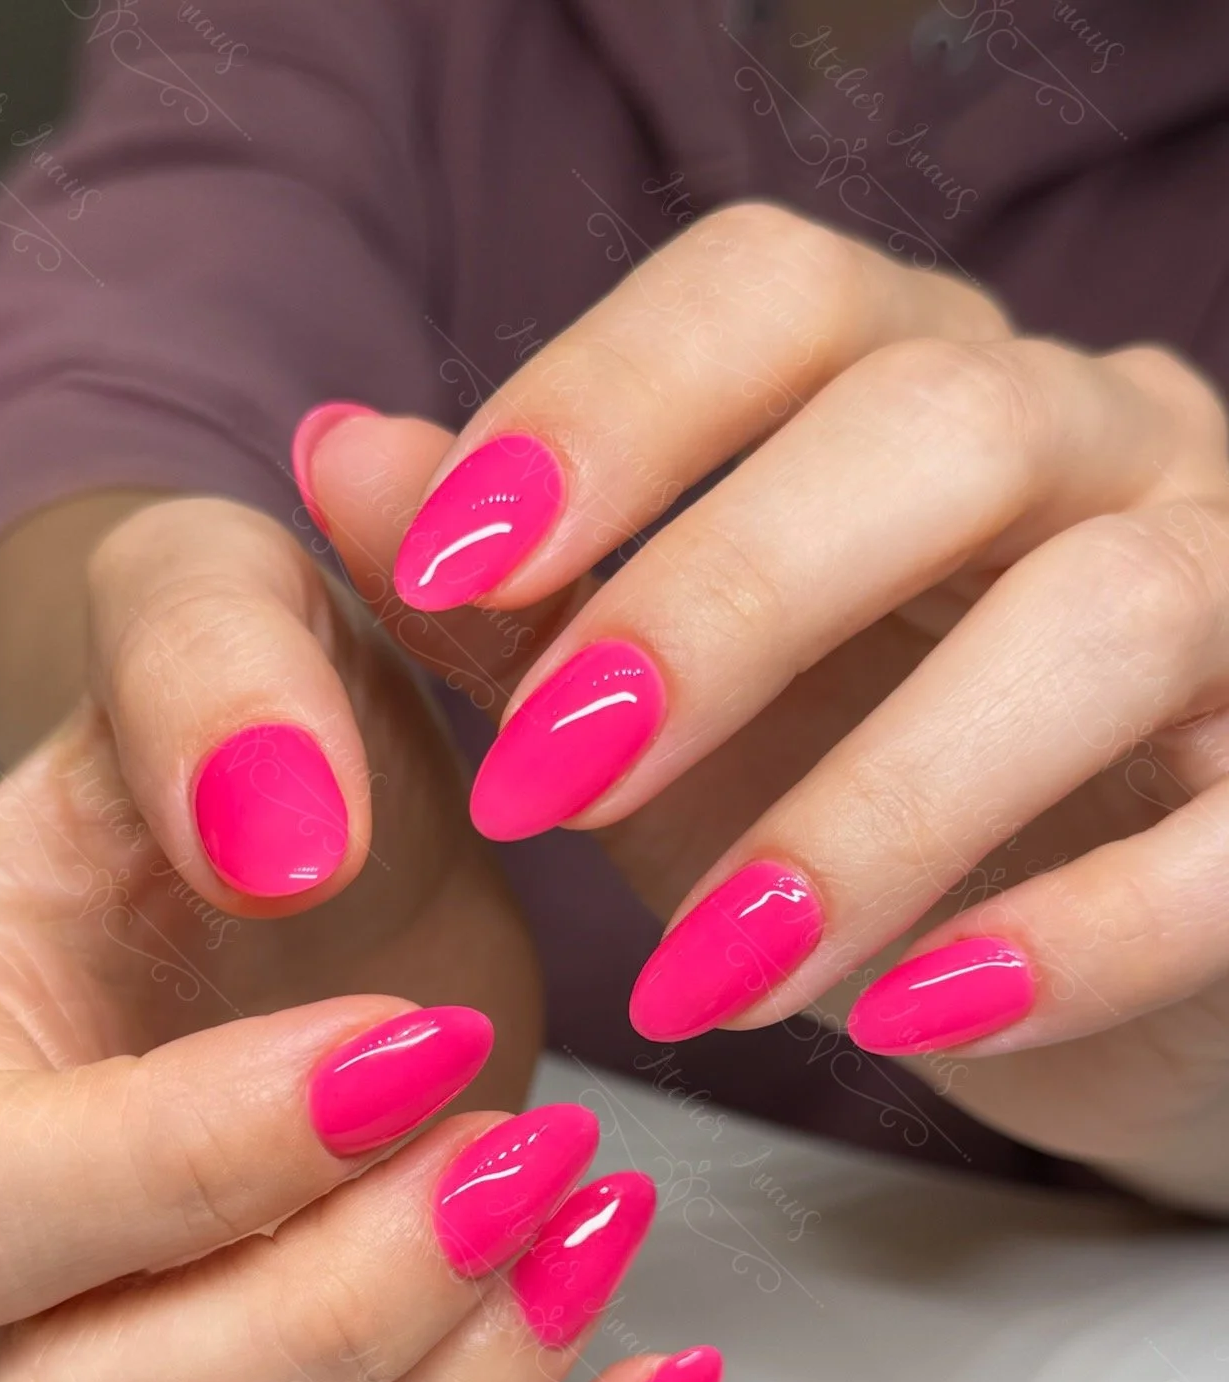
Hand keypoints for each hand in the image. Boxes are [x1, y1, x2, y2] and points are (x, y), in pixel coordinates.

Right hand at [0, 500, 709, 1381]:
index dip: (193, 1161)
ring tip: (580, 1213)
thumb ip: (211, 662)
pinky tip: (654, 1370)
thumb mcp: (216, 600)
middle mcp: (13, 1276)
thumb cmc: (242, 733)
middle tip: (512, 1152)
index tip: (402, 1040)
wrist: (309, 822)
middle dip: (334, 1320)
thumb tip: (273, 835)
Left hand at [307, 202, 1228, 1213]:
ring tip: (705, 977)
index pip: (776, 295)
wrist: (1088, 957)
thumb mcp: (663, 707)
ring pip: (1102, 620)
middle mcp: (1098, 443)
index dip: (608, 408)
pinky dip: (1071, 937)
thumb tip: (341, 457)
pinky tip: (908, 1025)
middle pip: (940, 423)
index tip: (443, 566)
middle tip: (547, 785)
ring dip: (874, 810)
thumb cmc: (851, 797)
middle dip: (719, 602)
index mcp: (917, 384)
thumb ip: (515, 594)